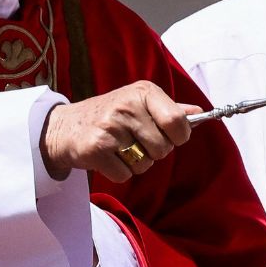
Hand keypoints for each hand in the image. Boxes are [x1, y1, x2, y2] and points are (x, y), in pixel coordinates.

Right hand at [39, 81, 201, 182]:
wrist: (64, 127)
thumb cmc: (109, 115)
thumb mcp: (139, 103)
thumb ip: (170, 109)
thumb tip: (201, 113)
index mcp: (143, 92)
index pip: (178, 121)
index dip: (179, 136)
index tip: (170, 136)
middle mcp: (127, 106)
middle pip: (164, 148)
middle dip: (154, 152)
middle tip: (135, 141)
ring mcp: (110, 127)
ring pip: (145, 164)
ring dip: (136, 163)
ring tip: (119, 148)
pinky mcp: (96, 149)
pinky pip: (125, 174)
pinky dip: (119, 172)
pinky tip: (107, 157)